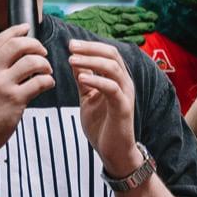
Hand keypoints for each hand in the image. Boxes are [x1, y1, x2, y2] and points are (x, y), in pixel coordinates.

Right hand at [0, 24, 55, 159]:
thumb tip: (11, 58)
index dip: (15, 31)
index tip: (26, 28)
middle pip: (18, 45)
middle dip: (35, 45)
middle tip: (42, 53)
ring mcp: (2, 85)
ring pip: (32, 61)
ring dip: (45, 64)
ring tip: (46, 71)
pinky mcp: (15, 99)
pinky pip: (39, 82)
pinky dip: (48, 81)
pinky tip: (47, 85)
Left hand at [67, 40, 138, 174]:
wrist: (113, 152)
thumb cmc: (102, 126)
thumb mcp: (88, 98)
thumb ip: (83, 79)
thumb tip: (75, 60)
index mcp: (117, 79)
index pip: (107, 53)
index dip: (90, 46)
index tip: (70, 44)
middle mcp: (125, 83)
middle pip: (112, 55)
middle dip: (90, 48)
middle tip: (71, 47)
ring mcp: (125, 94)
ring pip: (112, 68)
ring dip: (91, 61)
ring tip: (73, 59)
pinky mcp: (123, 107)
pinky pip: (111, 88)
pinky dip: (96, 80)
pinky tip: (81, 79)